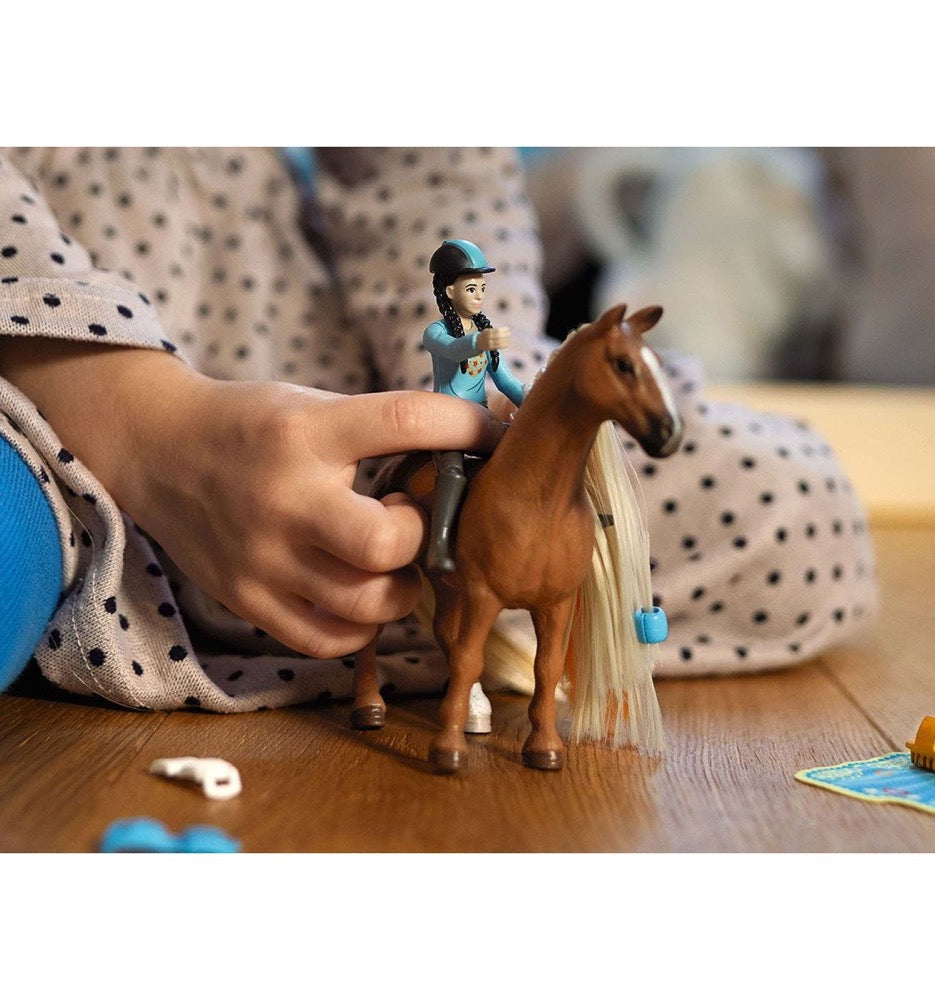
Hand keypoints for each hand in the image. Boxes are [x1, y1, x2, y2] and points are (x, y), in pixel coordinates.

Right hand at [0, 341, 506, 658]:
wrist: (158, 451)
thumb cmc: (254, 427)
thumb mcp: (315, 406)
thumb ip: (385, 428)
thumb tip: (477, 437)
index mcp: (307, 432)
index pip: (408, 420)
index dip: (468, 425)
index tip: (496, 431)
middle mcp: (284, 498)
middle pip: (387, 543)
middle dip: (423, 535)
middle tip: (412, 520)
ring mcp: (262, 558)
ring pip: (366, 604)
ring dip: (401, 587)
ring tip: (389, 561)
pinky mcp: (247, 599)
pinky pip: (329, 639)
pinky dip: (363, 625)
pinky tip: (362, 595)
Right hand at [475, 326, 510, 351]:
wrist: (477, 342)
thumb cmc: (484, 335)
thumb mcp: (487, 330)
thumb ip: (494, 330)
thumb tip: (504, 330)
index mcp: (488, 332)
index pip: (498, 331)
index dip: (504, 330)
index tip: (507, 328)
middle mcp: (489, 338)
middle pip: (499, 336)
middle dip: (505, 334)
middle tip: (509, 333)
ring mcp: (490, 343)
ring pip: (500, 342)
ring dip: (505, 340)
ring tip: (508, 338)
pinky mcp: (491, 348)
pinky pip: (499, 347)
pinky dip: (504, 345)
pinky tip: (507, 343)